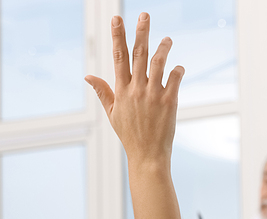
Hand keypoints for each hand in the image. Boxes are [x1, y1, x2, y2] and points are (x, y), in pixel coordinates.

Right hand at [85, 13, 183, 167]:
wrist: (147, 156)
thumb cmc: (130, 135)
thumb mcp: (112, 114)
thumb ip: (103, 92)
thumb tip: (88, 76)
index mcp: (122, 90)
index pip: (118, 57)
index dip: (118, 36)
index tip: (117, 19)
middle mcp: (136, 90)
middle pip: (139, 54)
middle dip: (141, 32)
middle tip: (145, 15)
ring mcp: (153, 95)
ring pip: (158, 63)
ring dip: (163, 47)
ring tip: (167, 39)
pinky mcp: (169, 102)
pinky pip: (175, 79)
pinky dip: (178, 70)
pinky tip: (178, 67)